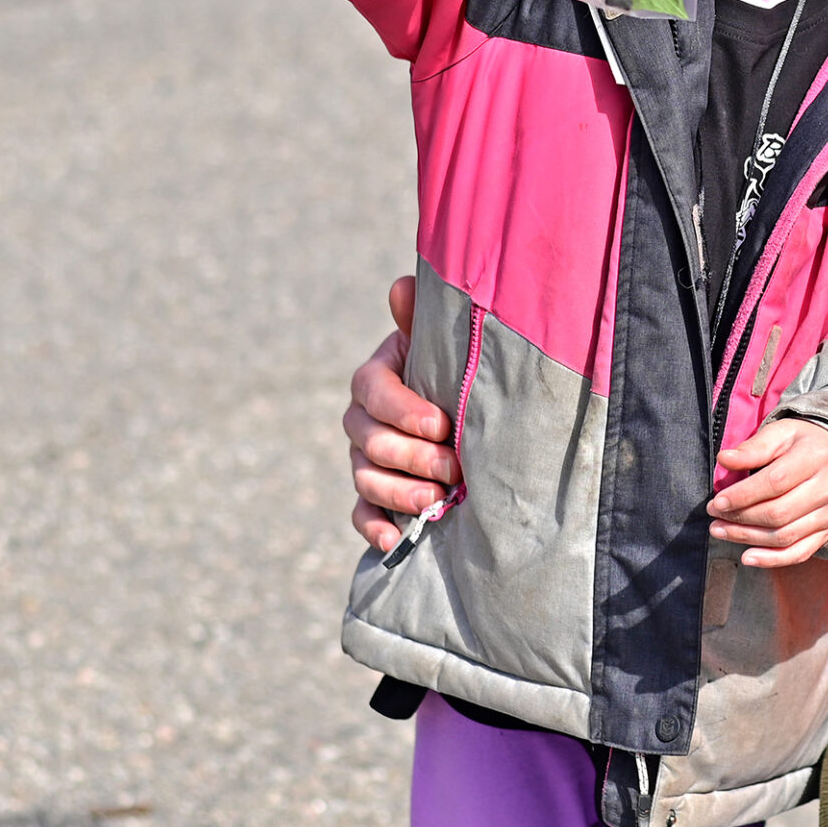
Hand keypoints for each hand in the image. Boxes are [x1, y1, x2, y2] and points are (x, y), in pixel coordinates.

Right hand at [343, 275, 459, 551]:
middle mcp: (362, 420)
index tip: (443, 424)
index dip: (405, 409)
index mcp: (376, 378)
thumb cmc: (455, 373)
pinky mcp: (372, 496)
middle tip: (453, 468)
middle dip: (413, 457)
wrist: (467, 415)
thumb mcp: (442, 346)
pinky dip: (375, 529)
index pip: (373, 390)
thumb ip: (420, 321)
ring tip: (437, 502)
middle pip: (370, 442)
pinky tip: (395, 541)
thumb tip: (402, 285)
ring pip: (366, 479)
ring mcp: (363, 460)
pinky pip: (360, 515)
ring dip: (400, 493)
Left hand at [708, 419, 827, 567]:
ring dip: (748, 538)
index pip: (775, 482)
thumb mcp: (779, 433)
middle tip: (714, 516)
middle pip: (779, 513)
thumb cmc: (802, 442)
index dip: (743, 495)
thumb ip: (753, 448)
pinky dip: (772, 560)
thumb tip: (724, 459)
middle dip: (740, 519)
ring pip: (785, 535)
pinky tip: (747, 557)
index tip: (717, 502)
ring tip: (721, 531)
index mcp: (816, 457)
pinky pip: (799, 552)